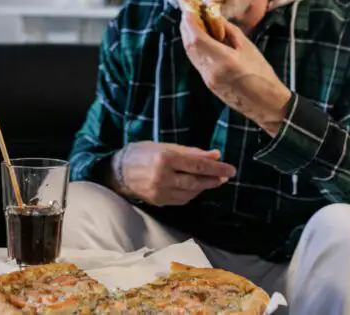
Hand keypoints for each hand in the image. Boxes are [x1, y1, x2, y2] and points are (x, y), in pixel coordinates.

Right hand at [114, 141, 235, 205]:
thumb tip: (215, 155)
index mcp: (165, 159)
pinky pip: (182, 200)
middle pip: (196, 181)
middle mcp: (163, 177)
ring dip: (204, 186)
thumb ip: (190, 152)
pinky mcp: (159, 202)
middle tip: (226, 176)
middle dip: (214, 179)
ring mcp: (161, 192)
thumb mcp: (165, 146)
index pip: (197, 166)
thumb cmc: (142, 153)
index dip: (217, 168)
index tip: (231, 168)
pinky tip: (196, 187)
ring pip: (191, 192)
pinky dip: (192, 193)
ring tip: (213, 180)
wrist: (118, 171)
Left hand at [180, 13, 291, 134]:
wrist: (265, 104)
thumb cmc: (262, 73)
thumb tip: (214, 17)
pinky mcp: (208, 84)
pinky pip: (196, 62)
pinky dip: (194, 49)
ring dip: (188, 38)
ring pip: (190, 54)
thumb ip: (229, 31)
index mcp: (223, 60)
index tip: (188, 9)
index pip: (196, 38)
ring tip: (193, 23)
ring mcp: (207, 79)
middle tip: (189, 13)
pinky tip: (199, 40)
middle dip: (186, 28)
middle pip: (189, 46)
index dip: (189, 22)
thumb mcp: (248, 48)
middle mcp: (211, 70)